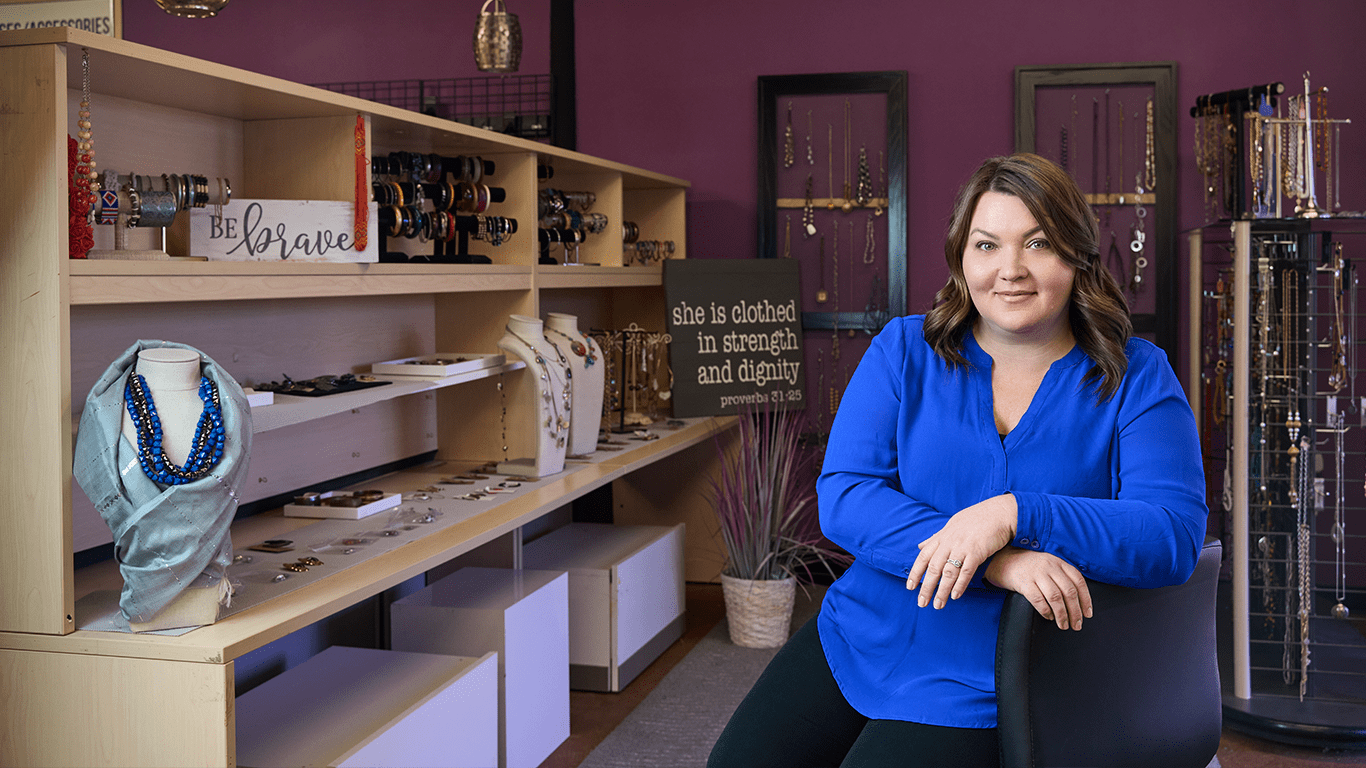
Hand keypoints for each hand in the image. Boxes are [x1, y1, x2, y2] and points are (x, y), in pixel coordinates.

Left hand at [906, 493, 1016, 608]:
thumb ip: (936, 538)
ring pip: (948, 573)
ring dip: (942, 591)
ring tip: (938, 605)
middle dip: (926, 587)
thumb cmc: (976, 519)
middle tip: (922, 603)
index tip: (910, 587)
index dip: (915, 572)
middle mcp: (949, 543)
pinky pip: (966, 571)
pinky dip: (960, 585)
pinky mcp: (977, 552)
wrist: (998, 512)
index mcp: (942, 537)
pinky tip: (955, 596)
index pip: (923, 556)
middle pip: (933, 568)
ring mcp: (962, 547)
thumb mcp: (951, 525)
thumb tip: (920, 545)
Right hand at [984, 546, 1091, 630]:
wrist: (1002, 560)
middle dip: (1075, 611)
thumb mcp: (1047, 564)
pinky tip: (1049, 617)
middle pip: (1069, 591)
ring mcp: (1036, 574)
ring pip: (1055, 597)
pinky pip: (1038, 600)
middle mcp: (1049, 566)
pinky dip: (1046, 611)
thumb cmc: (1028, 566)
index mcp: (1058, 562)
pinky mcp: (1023, 582)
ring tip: (1064, 625)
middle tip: (1077, 625)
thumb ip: (1061, 576)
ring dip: (1062, 614)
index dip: (1086, 599)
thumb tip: (1077, 600)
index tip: (1087, 614)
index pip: (1078, 581)